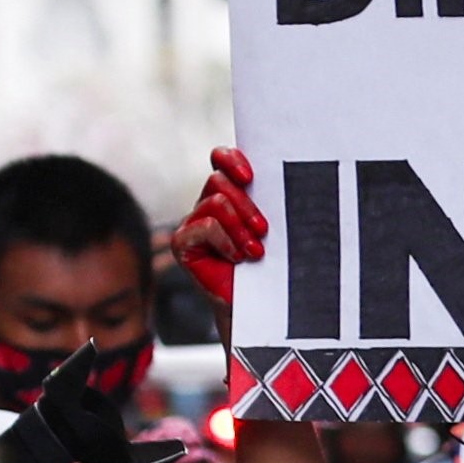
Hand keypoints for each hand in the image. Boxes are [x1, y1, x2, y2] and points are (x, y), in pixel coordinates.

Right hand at [175, 149, 268, 295]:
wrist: (255, 302)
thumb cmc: (268, 265)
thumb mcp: (271, 228)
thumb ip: (267, 202)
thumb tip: (281, 176)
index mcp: (229, 194)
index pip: (221, 160)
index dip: (232, 160)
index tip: (250, 176)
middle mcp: (207, 204)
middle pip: (220, 182)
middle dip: (246, 206)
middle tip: (263, 230)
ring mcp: (192, 223)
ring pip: (216, 203)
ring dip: (239, 227)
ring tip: (254, 251)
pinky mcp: (182, 243)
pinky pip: (204, 227)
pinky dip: (225, 241)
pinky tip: (237, 258)